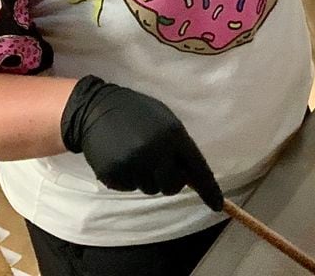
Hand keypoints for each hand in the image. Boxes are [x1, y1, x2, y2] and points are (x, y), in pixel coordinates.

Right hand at [60, 75, 223, 210]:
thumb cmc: (137, 113)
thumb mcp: (165, 120)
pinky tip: (120, 158)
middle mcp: (156, 151)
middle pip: (173, 186)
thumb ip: (180, 146)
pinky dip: (127, 178)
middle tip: (157, 164)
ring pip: (150, 189)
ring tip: (134, 155)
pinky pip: (129, 188)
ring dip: (146, 178)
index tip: (217, 205)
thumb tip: (194, 177)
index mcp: (174, 134)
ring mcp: (134, 163)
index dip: (209, 190)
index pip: (198, 168)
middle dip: (169, 181)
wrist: (96, 108)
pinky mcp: (114, 173)